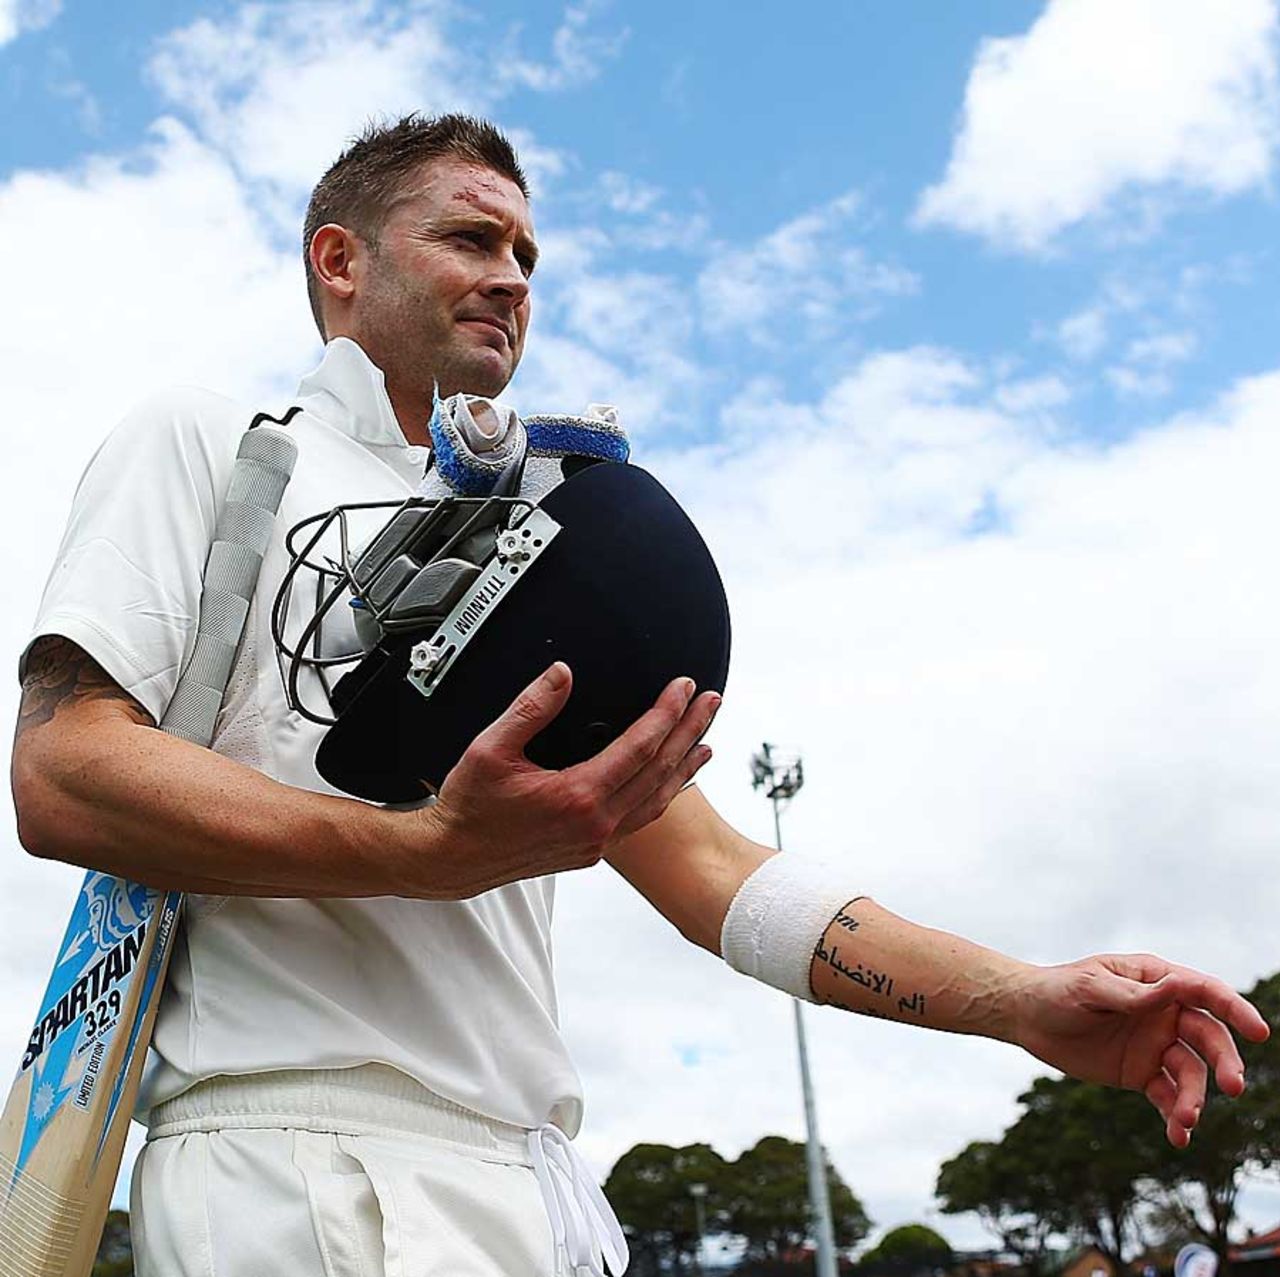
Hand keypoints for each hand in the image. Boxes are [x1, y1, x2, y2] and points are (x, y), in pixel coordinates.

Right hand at [402, 662, 719, 898]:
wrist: (454, 858)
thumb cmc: (469, 807)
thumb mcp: (490, 748)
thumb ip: (531, 708)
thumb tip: (563, 674)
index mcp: (578, 797)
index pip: (640, 747)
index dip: (666, 712)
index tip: (683, 687)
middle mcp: (595, 824)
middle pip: (660, 771)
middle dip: (689, 731)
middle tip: (711, 702)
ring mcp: (596, 841)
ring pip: (656, 800)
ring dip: (684, 766)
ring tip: (706, 741)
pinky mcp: (590, 851)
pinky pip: (640, 819)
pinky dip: (662, 794)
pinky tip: (671, 781)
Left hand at [1013, 953, 1270, 1147]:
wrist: (1027, 1017)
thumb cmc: (1057, 990)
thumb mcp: (1090, 987)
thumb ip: (1133, 994)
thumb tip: (1175, 988)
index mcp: (1156, 981)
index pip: (1204, 992)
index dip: (1235, 1009)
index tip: (1258, 1031)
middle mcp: (1164, 1014)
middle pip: (1208, 1038)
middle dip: (1225, 1061)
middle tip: (1234, 1086)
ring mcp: (1156, 1046)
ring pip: (1191, 1074)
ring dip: (1194, 1097)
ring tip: (1186, 1118)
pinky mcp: (1142, 1074)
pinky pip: (1168, 1097)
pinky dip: (1176, 1116)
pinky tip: (1178, 1135)